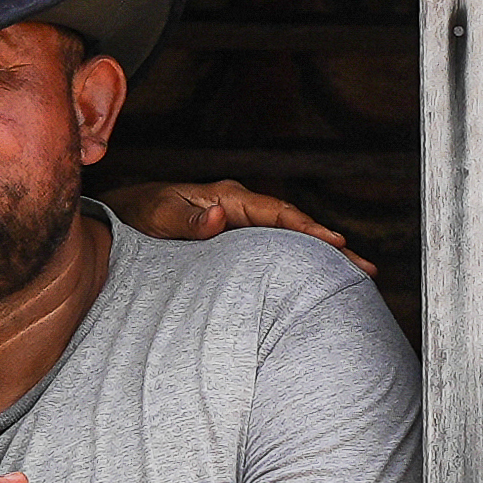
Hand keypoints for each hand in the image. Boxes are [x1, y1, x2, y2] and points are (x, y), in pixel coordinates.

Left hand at [101, 178, 371, 270]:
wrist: (116, 224)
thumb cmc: (135, 218)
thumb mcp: (157, 217)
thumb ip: (186, 220)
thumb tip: (219, 217)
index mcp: (227, 199)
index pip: (277, 213)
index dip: (307, 229)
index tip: (336, 244)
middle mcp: (238, 210)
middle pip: (293, 228)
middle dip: (330, 247)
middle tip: (366, 269)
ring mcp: (238, 227)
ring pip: (287, 242)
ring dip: (320, 258)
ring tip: (355, 278)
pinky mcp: (232, 245)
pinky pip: (272, 254)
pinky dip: (296, 265)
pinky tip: (314, 284)